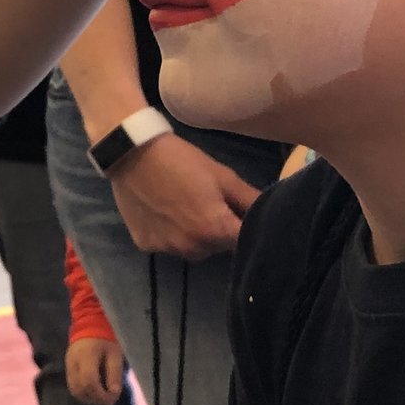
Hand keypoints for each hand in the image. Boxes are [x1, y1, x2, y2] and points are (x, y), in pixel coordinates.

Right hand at [66, 337, 126, 404]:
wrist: (90, 323)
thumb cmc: (106, 338)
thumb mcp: (115, 354)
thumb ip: (114, 374)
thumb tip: (114, 394)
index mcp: (86, 357)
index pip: (89, 382)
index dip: (101, 394)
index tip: (112, 398)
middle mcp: (73, 363)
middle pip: (80, 389)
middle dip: (95, 399)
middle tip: (109, 400)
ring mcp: (68, 365)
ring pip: (74, 390)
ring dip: (88, 398)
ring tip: (102, 397)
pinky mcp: (67, 367)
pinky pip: (72, 385)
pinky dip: (83, 392)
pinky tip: (94, 391)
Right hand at [107, 133, 261, 260]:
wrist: (131, 154)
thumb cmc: (182, 160)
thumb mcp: (222, 175)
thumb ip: (250, 199)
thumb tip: (273, 212)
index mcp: (216, 231)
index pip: (245, 243)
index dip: (248, 230)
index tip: (242, 215)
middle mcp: (193, 249)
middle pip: (218, 247)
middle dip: (220, 230)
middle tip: (210, 202)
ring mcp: (167, 250)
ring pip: (193, 248)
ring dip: (196, 235)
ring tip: (184, 206)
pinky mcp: (146, 246)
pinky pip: (168, 245)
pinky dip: (171, 234)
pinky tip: (163, 211)